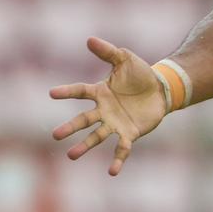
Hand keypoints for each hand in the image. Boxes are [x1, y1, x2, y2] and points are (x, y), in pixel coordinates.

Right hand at [49, 37, 167, 175]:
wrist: (161, 89)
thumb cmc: (140, 74)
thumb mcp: (125, 59)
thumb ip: (108, 51)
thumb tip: (89, 39)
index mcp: (100, 92)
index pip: (80, 91)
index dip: (67, 92)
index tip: (51, 93)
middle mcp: (104, 110)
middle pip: (84, 120)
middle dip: (70, 128)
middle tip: (55, 136)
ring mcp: (115, 123)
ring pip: (97, 136)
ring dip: (84, 146)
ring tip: (71, 155)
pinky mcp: (129, 133)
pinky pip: (121, 148)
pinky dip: (117, 159)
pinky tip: (112, 172)